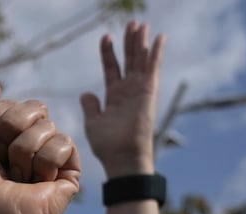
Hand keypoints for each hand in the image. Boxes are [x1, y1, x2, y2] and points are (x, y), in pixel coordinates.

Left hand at [0, 78, 80, 213]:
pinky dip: (45, 160)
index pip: (9, 104)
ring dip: (24, 150)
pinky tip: (37, 182)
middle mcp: (26, 145)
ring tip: (17, 177)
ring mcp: (48, 158)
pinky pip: (64, 142)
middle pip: (33, 107)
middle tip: (1, 162)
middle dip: (10, 129)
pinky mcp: (68, 172)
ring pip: (47, 124)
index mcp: (1, 138)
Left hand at [80, 21, 162, 176]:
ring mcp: (139, 90)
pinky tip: (159, 37)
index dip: (109, 52)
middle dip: (129, 41)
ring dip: (141, 42)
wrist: (122, 157)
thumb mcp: (93, 123)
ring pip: (141, 60)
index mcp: (114, 96)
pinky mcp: (149, 92)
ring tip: (141, 25)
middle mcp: (128, 90)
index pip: (111, 68)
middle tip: (131, 23)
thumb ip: (90, 107)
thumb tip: (86, 94)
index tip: (105, 36)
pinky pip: (153, 68)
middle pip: (129, 60)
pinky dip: (156, 53)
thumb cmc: (107, 146)